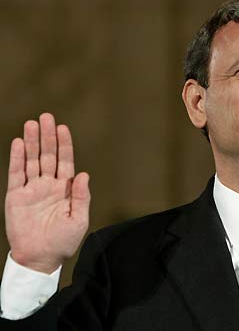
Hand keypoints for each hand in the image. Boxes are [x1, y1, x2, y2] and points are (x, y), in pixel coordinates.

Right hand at [5, 113, 89, 273]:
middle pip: (48, 155)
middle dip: (47, 137)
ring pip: (31, 160)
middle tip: (46, 117)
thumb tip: (84, 174)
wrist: (40, 258)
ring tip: (32, 124)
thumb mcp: (78, 219)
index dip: (64, 145)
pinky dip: (17, 158)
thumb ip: (82, 196)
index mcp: (65, 189)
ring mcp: (32, 189)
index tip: (63, 128)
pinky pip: (16, 174)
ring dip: (31, 142)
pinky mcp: (16, 196)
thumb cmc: (63, 241)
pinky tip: (18, 143)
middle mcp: (49, 185)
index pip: (65, 161)